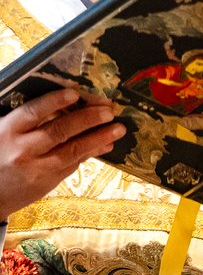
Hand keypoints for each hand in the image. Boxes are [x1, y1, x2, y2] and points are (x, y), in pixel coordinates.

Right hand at [0, 88, 124, 221]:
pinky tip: (106, 144)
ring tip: (118, 129)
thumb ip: (31, 119)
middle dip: (87, 119)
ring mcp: (36, 167)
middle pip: (59, 131)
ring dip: (98, 138)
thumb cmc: (0, 152)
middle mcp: (22, 149)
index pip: (33, 112)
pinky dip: (91, 152)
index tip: (75, 92)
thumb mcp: (6, 131)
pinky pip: (72, 164)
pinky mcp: (46, 182)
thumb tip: (70, 101)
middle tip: (109, 111)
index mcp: (9, 130)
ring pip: (72, 150)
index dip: (54, 101)